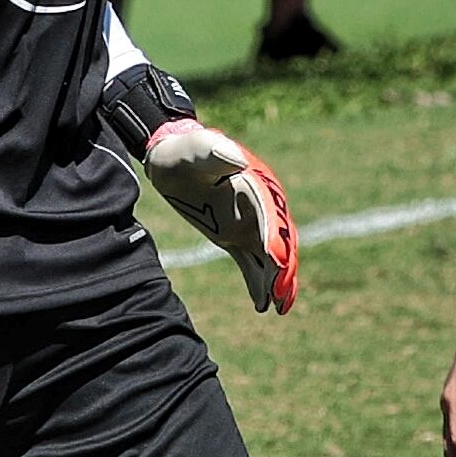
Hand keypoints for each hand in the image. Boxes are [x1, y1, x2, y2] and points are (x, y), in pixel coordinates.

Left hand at [145, 117, 299, 313]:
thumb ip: (214, 150)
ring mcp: (249, 223)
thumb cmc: (183, 152)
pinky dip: (258, 283)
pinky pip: (252, 262)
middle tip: (281, 293)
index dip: (275, 237)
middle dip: (283, 267)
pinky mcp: (235, 236)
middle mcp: (259, 206)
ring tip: (279, 308)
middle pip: (280, 239)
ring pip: (270, 256)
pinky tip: (262, 307)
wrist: (172, 159)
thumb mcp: (194, 148)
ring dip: (277, 281)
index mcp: (256, 183)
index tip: (277, 261)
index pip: (270, 213)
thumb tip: (240, 159)